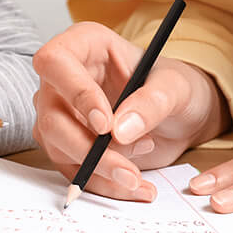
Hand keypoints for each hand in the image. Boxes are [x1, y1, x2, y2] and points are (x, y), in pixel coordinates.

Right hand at [32, 20, 225, 202]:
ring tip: (139, 177)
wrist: (180, 116)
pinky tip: (135, 186)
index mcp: (85, 45)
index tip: (105, 124)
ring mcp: (60, 114)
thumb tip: (120, 130)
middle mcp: (63, 79)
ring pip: (59, 147)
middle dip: (88, 149)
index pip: (55, 62)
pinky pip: (74, 170)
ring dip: (99, 171)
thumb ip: (151, 102)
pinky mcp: (67, 145)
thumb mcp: (175, 87)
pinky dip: (104, 185)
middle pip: (51, 115)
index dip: (75, 93)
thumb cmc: (174, 87)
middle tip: (127, 170)